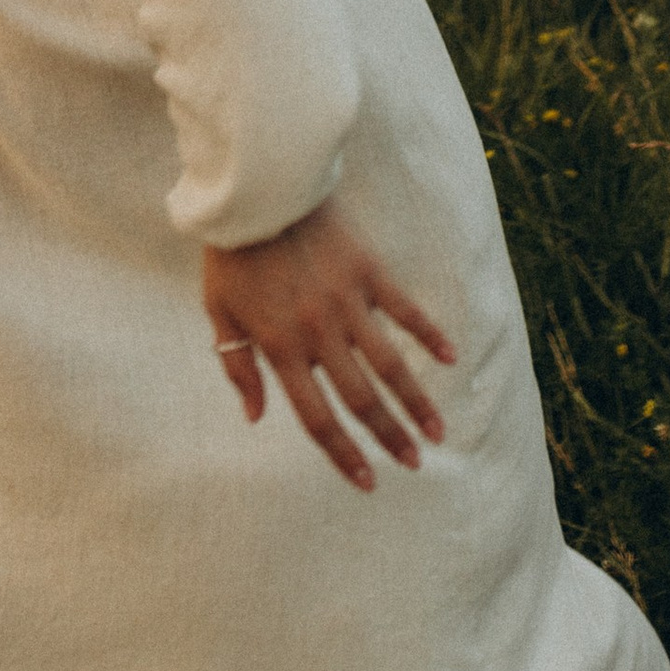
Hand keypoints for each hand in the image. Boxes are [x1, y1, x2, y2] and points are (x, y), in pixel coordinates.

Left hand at [201, 197, 455, 491]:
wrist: (256, 189)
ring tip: (437, 433)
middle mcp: (318, 332)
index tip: (367, 482)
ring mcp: (347, 301)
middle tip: (414, 464)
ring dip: (417, 402)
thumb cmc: (232, 253)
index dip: (343, 455)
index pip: (317, 418)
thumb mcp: (219, 311)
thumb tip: (255, 416)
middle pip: (361, 399)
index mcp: (281, 347)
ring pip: (390, 365)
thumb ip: (237, 365)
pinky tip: (450, 360)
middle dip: (390, 437)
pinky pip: (405, 309)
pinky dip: (429, 335)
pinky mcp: (368, 270)